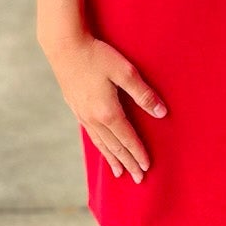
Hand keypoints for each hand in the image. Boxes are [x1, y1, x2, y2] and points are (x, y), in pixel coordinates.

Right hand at [42, 28, 165, 182]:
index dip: (139, 153)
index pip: (128, 139)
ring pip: (100, 143)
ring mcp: (82, 114)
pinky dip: (99, 145)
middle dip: (128, 163)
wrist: (64, 46)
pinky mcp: (75, 107)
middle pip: (114, 146)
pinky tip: (101, 146)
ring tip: (119, 172)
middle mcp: (94, 118)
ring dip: (112, 158)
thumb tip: (161, 113)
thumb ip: (143, 94)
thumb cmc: (97, 55)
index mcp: (108, 112)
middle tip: (138, 179)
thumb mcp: (125, 72)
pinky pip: (90, 134)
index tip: (147, 167)